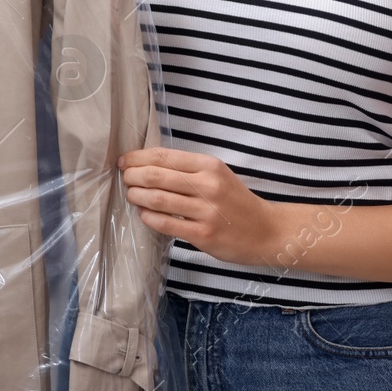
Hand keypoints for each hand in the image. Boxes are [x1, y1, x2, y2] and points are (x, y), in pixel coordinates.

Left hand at [119, 147, 285, 266]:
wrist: (267, 231)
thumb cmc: (235, 201)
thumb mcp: (217, 175)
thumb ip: (187, 169)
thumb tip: (146, 164)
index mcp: (209, 165)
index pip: (163, 156)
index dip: (137, 157)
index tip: (124, 161)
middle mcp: (207, 185)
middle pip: (156, 176)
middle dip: (133, 176)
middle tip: (125, 179)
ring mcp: (206, 211)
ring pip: (158, 199)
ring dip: (137, 196)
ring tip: (131, 195)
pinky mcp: (204, 234)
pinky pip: (166, 224)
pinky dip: (149, 217)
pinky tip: (144, 214)